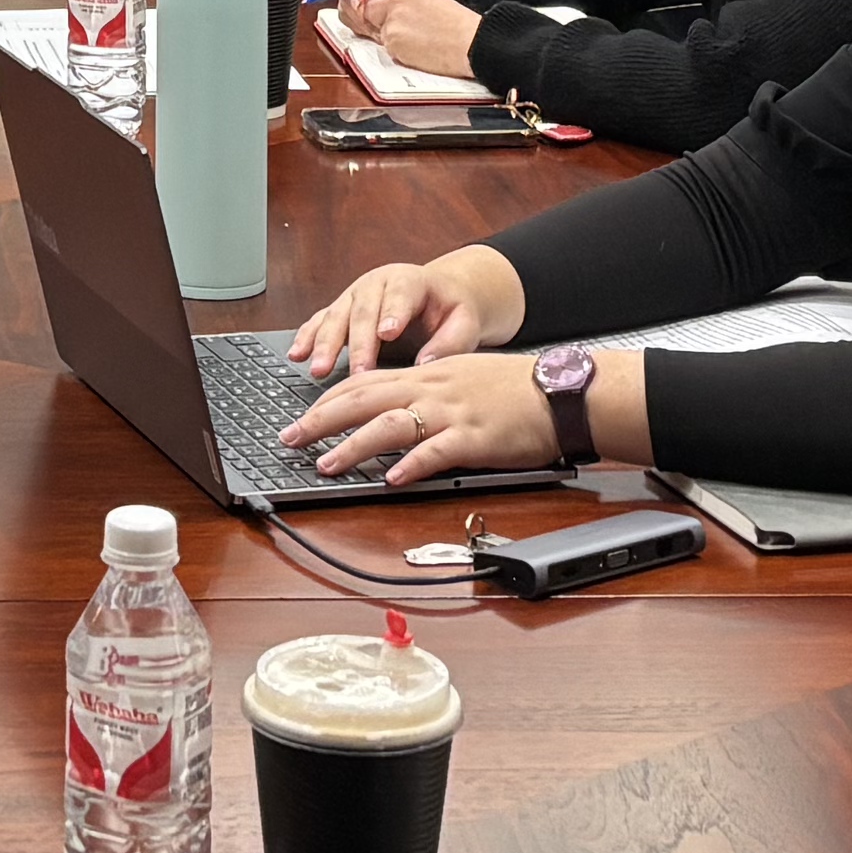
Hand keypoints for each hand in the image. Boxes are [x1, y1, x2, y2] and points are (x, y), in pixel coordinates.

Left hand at [286, 347, 593, 486]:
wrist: (562, 391)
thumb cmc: (515, 389)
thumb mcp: (462, 377)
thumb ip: (426, 390)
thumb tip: (391, 408)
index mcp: (427, 373)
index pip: (365, 381)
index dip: (329, 399)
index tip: (302, 415)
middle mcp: (432, 388)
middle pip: (364, 398)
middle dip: (321, 419)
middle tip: (289, 438)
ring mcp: (453, 412)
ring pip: (391, 424)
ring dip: (353, 445)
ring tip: (326, 464)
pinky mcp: (475, 438)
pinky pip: (437, 451)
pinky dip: (410, 465)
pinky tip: (390, 478)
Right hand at [287, 250, 512, 375]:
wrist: (439, 296)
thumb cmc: (452, 312)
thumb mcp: (464, 323)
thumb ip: (450, 343)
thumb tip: (427, 365)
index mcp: (410, 280)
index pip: (400, 294)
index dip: (392, 313)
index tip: (387, 333)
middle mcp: (377, 283)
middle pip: (363, 309)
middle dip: (356, 342)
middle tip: (356, 370)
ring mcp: (354, 295)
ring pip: (336, 316)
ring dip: (324, 344)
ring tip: (317, 368)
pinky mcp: (341, 310)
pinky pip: (319, 321)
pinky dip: (307, 338)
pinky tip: (297, 355)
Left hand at [345, 0, 484, 80]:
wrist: (471, 42)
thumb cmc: (458, 29)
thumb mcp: (430, 3)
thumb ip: (404, 4)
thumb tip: (381, 15)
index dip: (377, 10)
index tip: (381, 19)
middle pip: (368, 11)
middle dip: (376, 24)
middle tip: (399, 35)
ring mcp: (392, 18)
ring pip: (378, 32)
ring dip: (392, 40)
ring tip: (420, 42)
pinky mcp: (392, 38)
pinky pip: (387, 48)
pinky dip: (400, 52)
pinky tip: (420, 50)